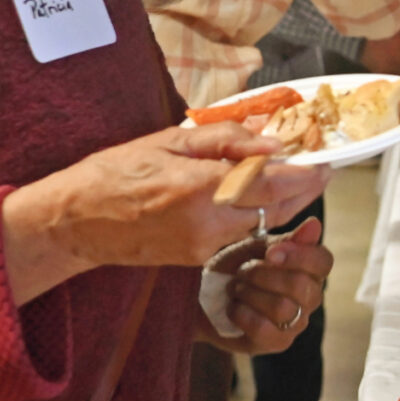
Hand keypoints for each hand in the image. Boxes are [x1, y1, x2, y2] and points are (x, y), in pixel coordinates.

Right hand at [2, 123, 330, 299]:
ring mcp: (205, 246)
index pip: (274, 182)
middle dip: (302, 189)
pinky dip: (253, 215)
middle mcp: (210, 223)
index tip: (326, 161)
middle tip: (316, 167)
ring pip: (261, 222)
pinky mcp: (198, 259)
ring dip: (279, 201)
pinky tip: (248, 196)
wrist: (73, 223)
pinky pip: (240, 235)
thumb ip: (225, 141)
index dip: (307, 173)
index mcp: (202, 189)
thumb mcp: (168, 141)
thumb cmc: (113, 174)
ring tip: (282, 175)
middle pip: (277, 208)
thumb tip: (271, 141)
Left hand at [201, 217, 331, 355]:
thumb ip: (287, 240)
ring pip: (282, 307)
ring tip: (236, 289)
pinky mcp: (277, 342)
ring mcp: (296, 323)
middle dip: (264, 276)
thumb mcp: (255, 248)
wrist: (199, 296)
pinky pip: (264, 328)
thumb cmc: (232, 269)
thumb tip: (314, 224)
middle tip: (243, 271)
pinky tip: (233, 308)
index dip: (299, 256)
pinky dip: (242, 314)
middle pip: (302, 286)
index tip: (270, 253)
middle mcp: (310, 298)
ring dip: (250, 294)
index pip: (323, 262)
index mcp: (309, 270)